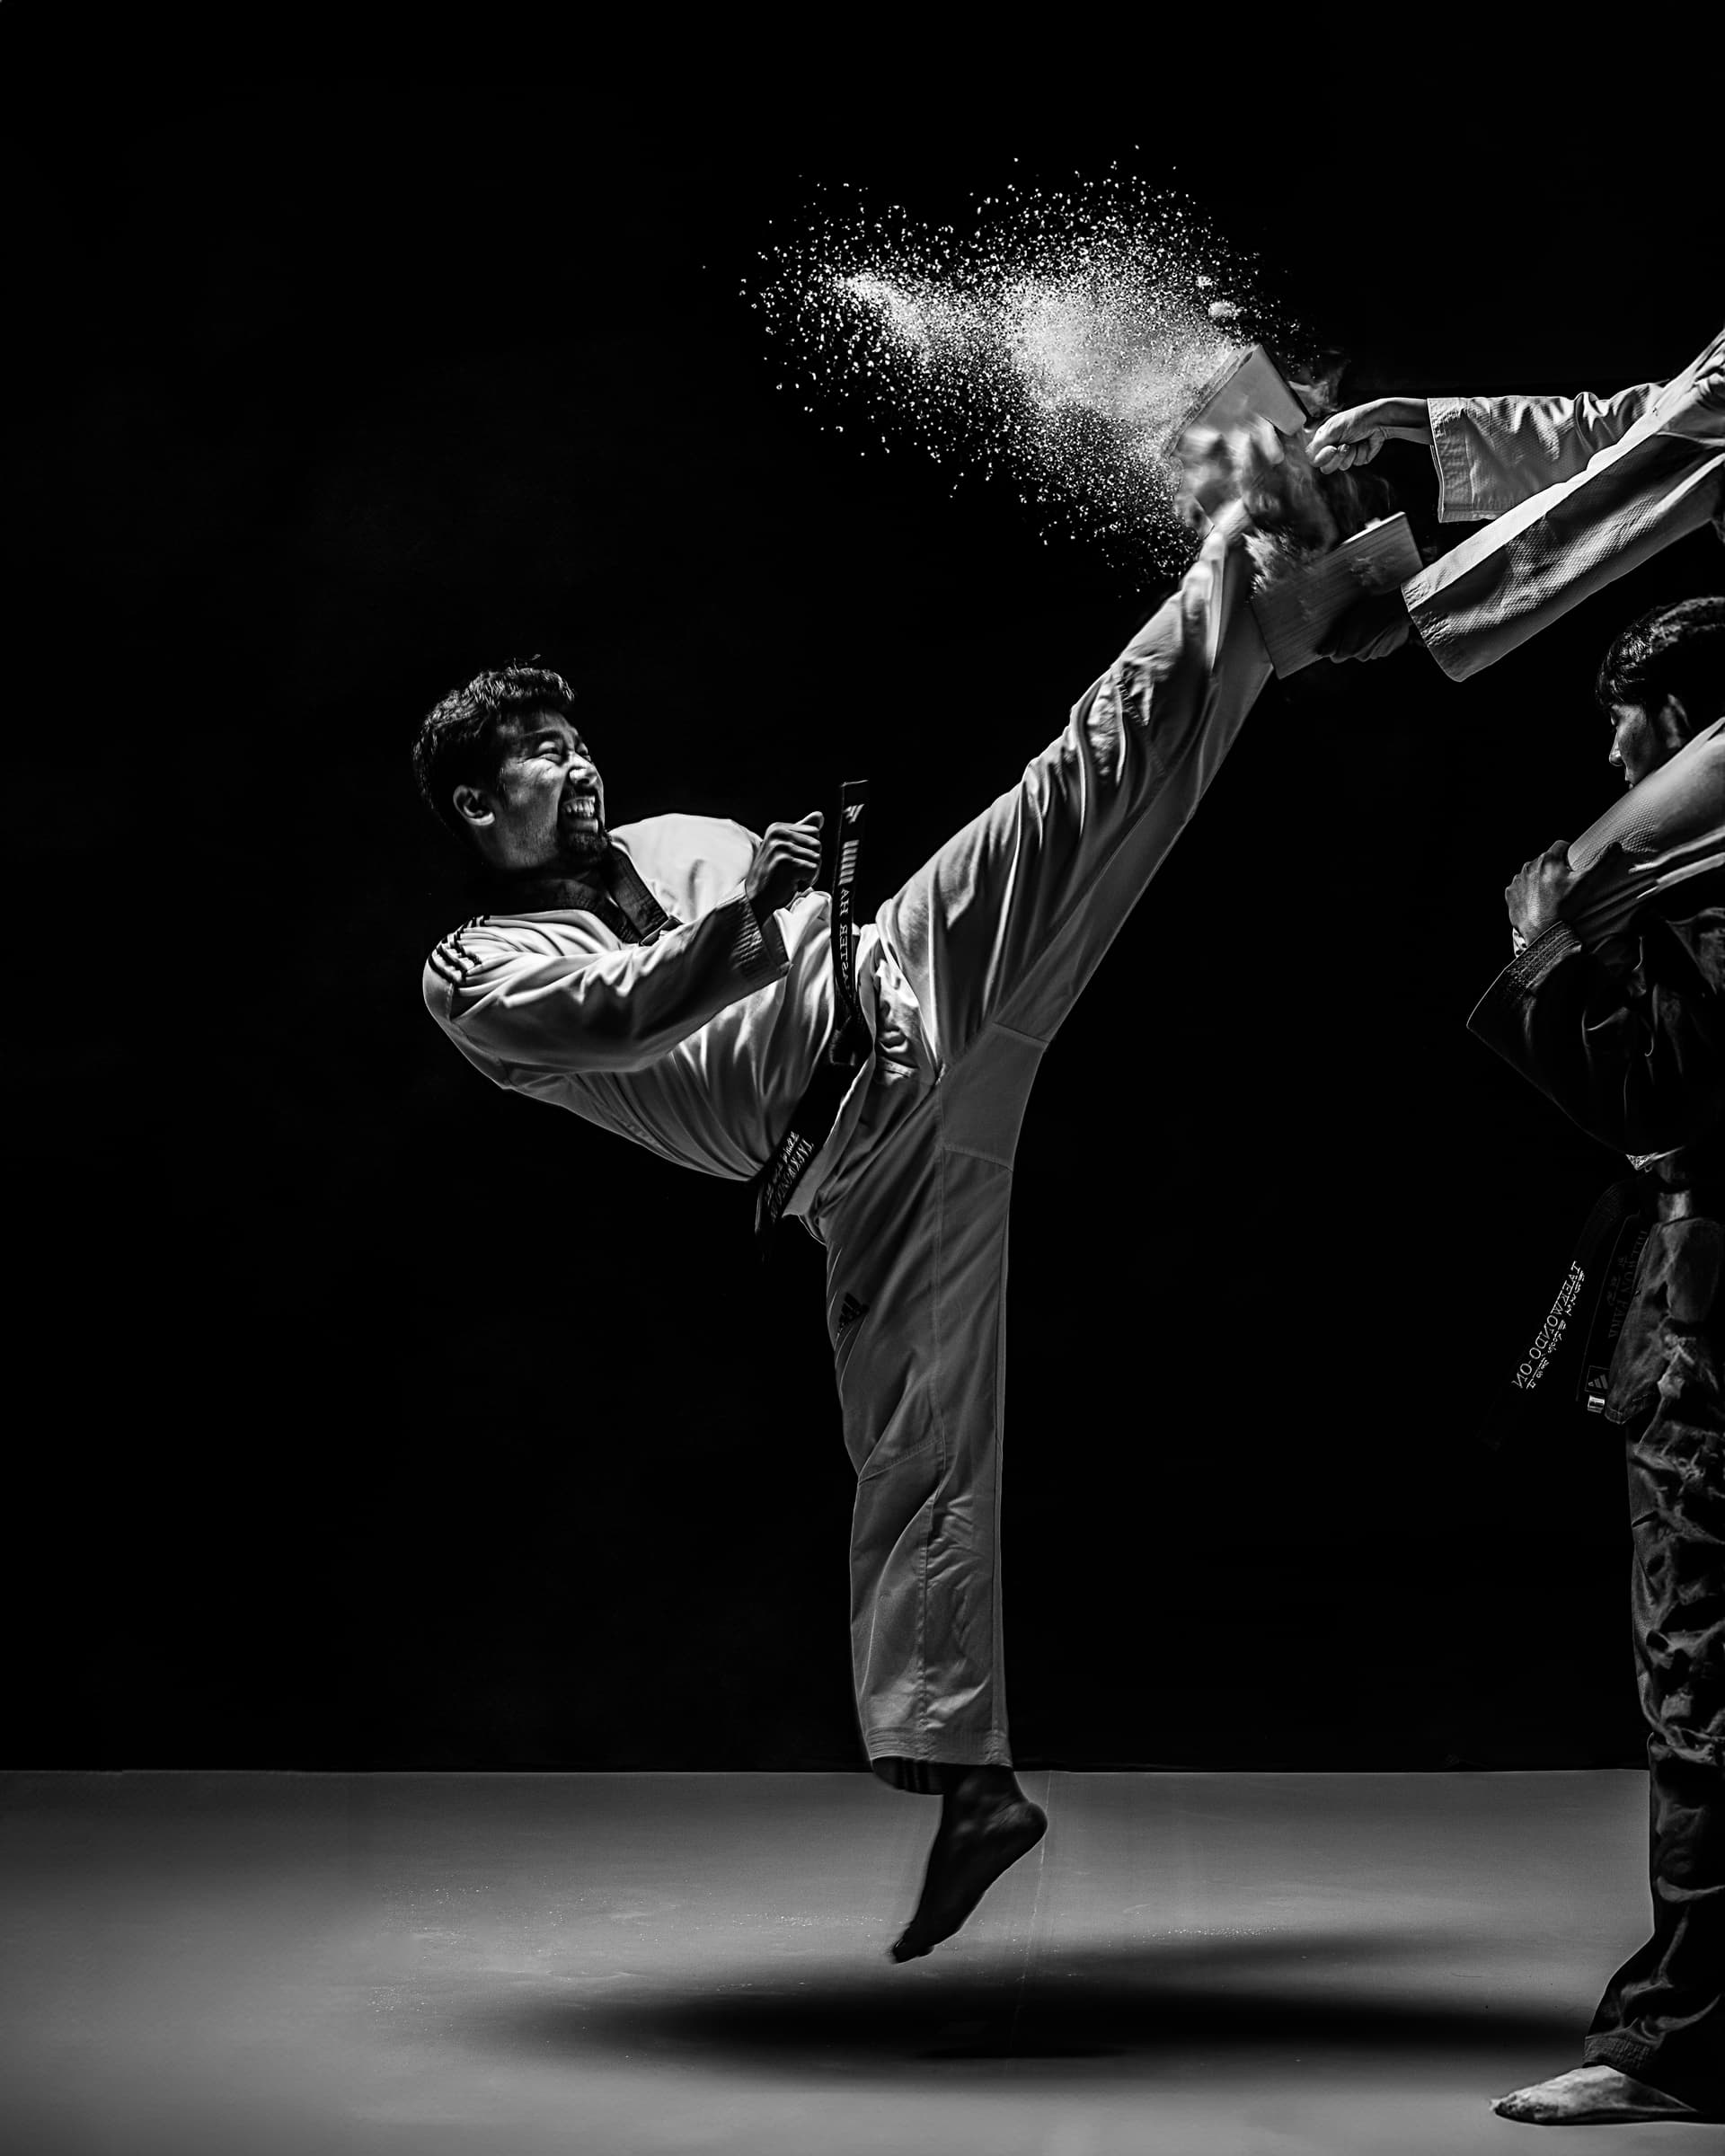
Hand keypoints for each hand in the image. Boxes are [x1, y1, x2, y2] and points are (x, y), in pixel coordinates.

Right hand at [746, 811, 823, 916]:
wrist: (755, 898)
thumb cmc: (772, 876)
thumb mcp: (785, 849)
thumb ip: (802, 831)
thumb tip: (819, 815)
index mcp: (777, 828)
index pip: (814, 831)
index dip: (810, 850)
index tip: (794, 860)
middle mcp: (778, 835)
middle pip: (818, 844)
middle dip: (811, 862)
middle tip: (793, 872)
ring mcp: (782, 848)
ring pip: (817, 858)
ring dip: (809, 874)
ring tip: (791, 878)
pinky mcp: (787, 863)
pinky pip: (814, 870)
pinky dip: (807, 882)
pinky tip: (791, 884)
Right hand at [1306, 397, 1431, 473]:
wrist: (1378, 420)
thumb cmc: (1356, 420)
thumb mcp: (1333, 429)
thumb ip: (1317, 444)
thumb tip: (1308, 457)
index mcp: (1324, 439)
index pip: (1314, 458)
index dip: (1323, 457)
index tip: (1332, 448)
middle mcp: (1333, 447)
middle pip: (1326, 467)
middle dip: (1338, 457)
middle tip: (1346, 446)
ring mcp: (1346, 454)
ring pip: (1342, 466)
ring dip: (1351, 454)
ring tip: (1356, 441)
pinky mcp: (1358, 457)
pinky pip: (1356, 463)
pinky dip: (1361, 452)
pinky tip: (1364, 442)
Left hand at [1319, 586, 1411, 661]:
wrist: (1398, 607)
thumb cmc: (1370, 610)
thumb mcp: (1348, 621)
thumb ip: (1334, 640)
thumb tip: (1322, 653)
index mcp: (1350, 650)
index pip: (1336, 657)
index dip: (1337, 646)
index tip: (1341, 635)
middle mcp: (1363, 656)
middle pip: (1352, 653)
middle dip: (1352, 642)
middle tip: (1358, 626)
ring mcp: (1377, 654)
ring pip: (1366, 650)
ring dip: (1367, 641)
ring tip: (1372, 624)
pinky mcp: (1389, 650)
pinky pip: (1379, 648)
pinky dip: (1379, 640)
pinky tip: (1381, 628)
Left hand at [1506, 839, 1636, 944]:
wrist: (1544, 933)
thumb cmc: (1566, 906)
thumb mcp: (1587, 883)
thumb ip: (1602, 862)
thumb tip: (1616, 846)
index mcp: (1548, 859)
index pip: (1560, 846)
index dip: (1568, 852)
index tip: (1573, 862)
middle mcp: (1529, 866)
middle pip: (1544, 860)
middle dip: (1554, 867)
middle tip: (1564, 882)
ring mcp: (1517, 881)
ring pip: (1531, 874)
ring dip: (1539, 879)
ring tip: (1551, 894)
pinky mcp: (1510, 895)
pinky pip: (1518, 888)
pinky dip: (1526, 892)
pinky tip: (1536, 902)